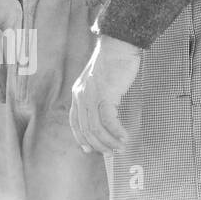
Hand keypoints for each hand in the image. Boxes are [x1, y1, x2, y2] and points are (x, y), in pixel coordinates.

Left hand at [69, 35, 142, 153]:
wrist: (118, 46)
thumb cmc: (113, 64)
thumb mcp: (99, 83)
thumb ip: (97, 98)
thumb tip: (105, 117)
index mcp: (77, 93)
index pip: (75, 122)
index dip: (82, 138)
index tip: (90, 151)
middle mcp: (80, 96)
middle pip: (86, 129)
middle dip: (99, 145)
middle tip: (113, 153)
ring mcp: (91, 95)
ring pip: (96, 128)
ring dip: (109, 142)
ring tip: (121, 147)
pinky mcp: (104, 94)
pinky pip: (108, 120)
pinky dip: (116, 132)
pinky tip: (125, 137)